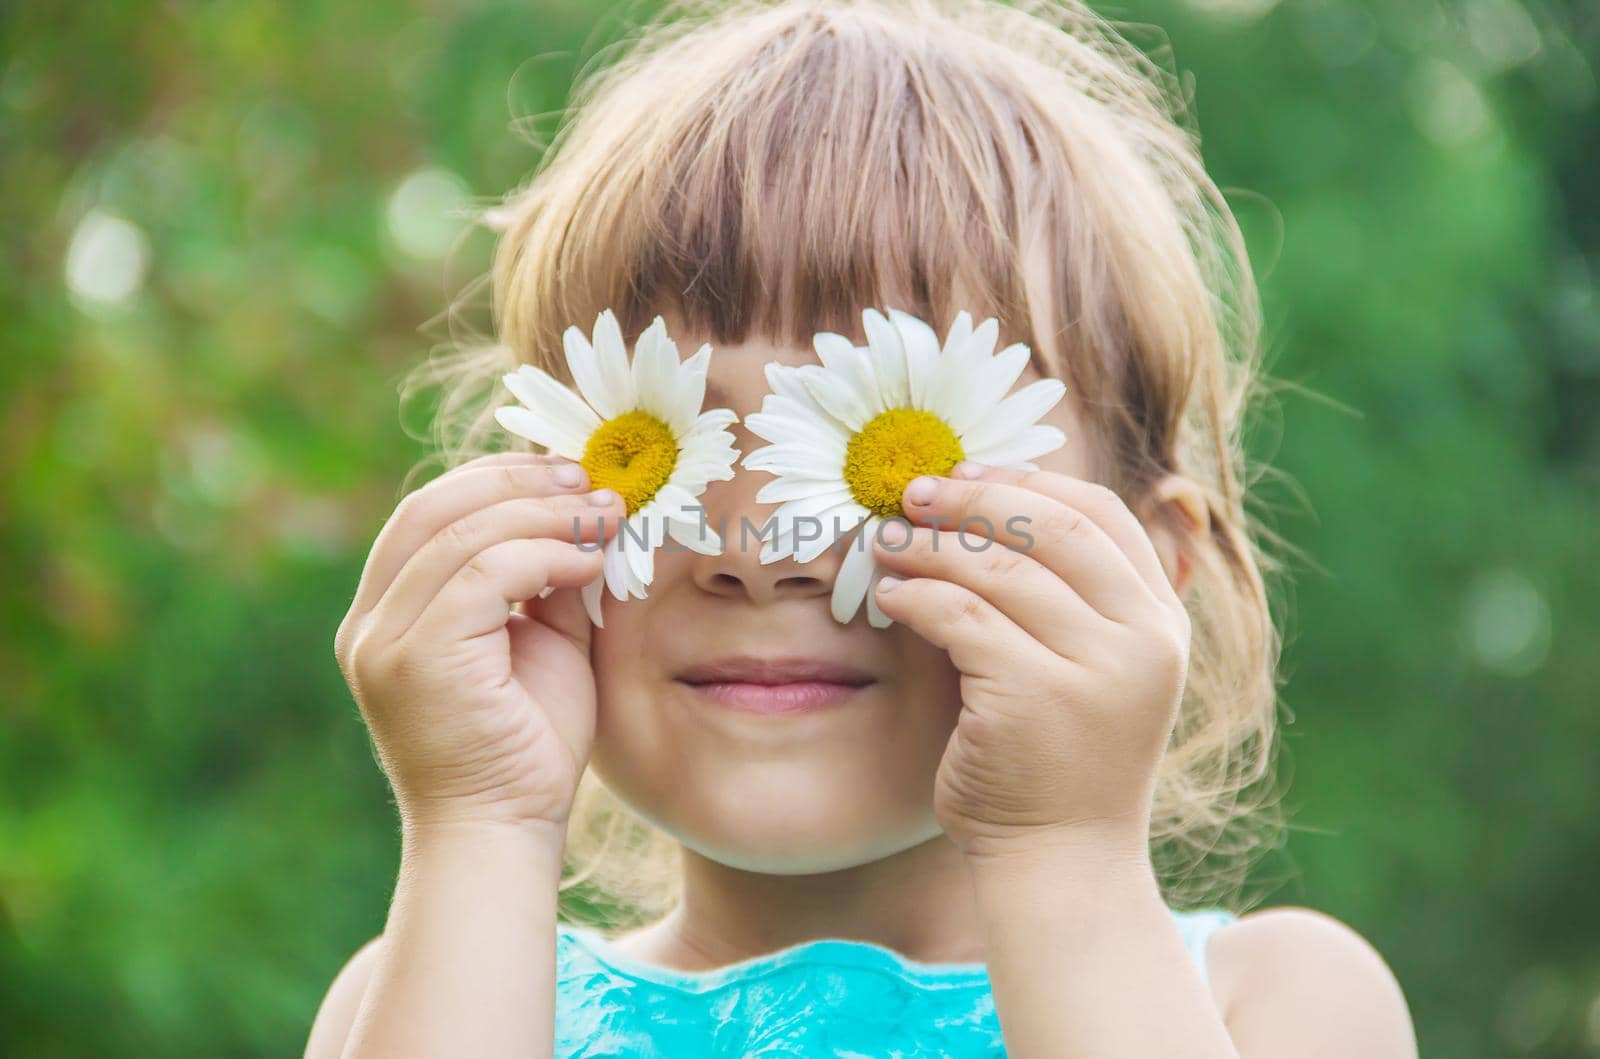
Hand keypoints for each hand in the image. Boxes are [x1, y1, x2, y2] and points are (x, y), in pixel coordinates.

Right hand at [334, 452, 624, 833]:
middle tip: (592, 478)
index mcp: (386, 614)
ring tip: (607, 514)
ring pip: (462, 534)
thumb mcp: (540, 642)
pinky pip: (481, 575)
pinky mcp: (415, 661)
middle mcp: (369, 624)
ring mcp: (384, 642)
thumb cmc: (528, 749)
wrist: (506, 834)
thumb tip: (584, 510)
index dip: (497, 476)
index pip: (427, 513)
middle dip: (519, 480)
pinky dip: (543, 553)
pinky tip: (589, 561)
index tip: (568, 471)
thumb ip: (545, 579)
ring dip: (545, 513)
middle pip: (432, 508)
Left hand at [870, 463, 1191, 864]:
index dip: (1029, 481)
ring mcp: (1095, 668)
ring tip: (886, 543)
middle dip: (972, 500)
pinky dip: (916, 597)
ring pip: (998, 569)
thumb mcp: (1092, 667)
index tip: (970, 474)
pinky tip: (890, 598)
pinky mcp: (1034, 696)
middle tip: (912, 494)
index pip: (1101, 513)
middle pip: (1050, 527)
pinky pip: (960, 618)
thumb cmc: (1060, 759)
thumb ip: (1067, 595)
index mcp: (1160, 620)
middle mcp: (1142, 638)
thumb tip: (981, 501)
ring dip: (929, 546)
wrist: (1062, 862)